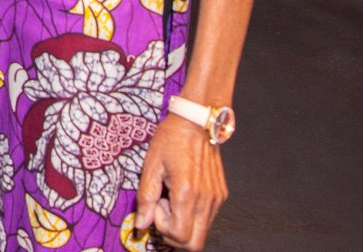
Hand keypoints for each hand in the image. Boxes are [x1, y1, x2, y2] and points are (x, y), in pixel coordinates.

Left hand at [132, 113, 226, 249]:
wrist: (197, 122)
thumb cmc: (171, 139)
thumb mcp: (151, 165)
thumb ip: (146, 197)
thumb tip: (141, 224)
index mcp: (187, 194)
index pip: (179, 236)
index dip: (163, 227)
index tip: (156, 205)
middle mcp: (206, 201)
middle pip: (195, 244)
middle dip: (174, 236)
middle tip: (162, 212)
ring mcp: (216, 199)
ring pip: (202, 233)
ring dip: (183, 224)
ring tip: (171, 198)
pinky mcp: (221, 195)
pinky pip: (207, 219)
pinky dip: (192, 216)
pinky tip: (182, 193)